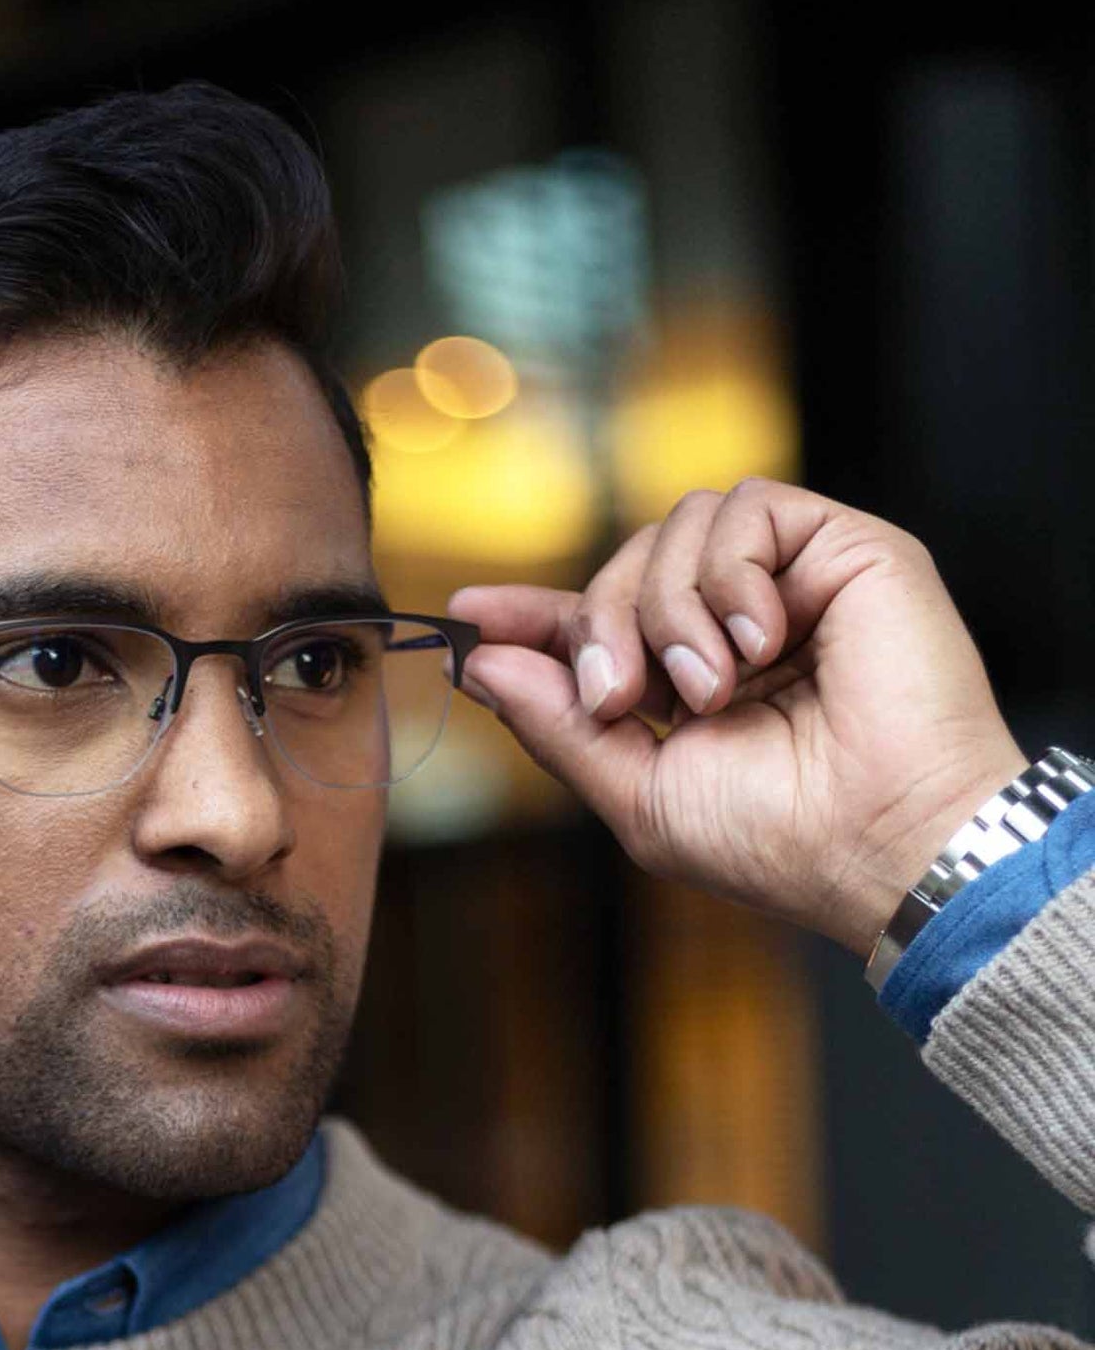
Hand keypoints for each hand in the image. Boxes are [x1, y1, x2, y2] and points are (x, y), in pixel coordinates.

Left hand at [446, 478, 1029, 954]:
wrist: (881, 840)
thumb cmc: (775, 839)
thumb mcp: (637, 792)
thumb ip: (558, 725)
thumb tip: (481, 661)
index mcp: (688, 687)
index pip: (597, 622)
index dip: (532, 613)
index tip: (467, 614)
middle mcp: (736, 629)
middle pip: (625, 566)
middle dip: (600, 624)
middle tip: (620, 698)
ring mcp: (790, 585)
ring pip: (677, 527)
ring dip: (670, 610)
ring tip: (715, 689)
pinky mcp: (843, 548)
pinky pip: (746, 508)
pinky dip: (732, 576)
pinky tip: (761, 644)